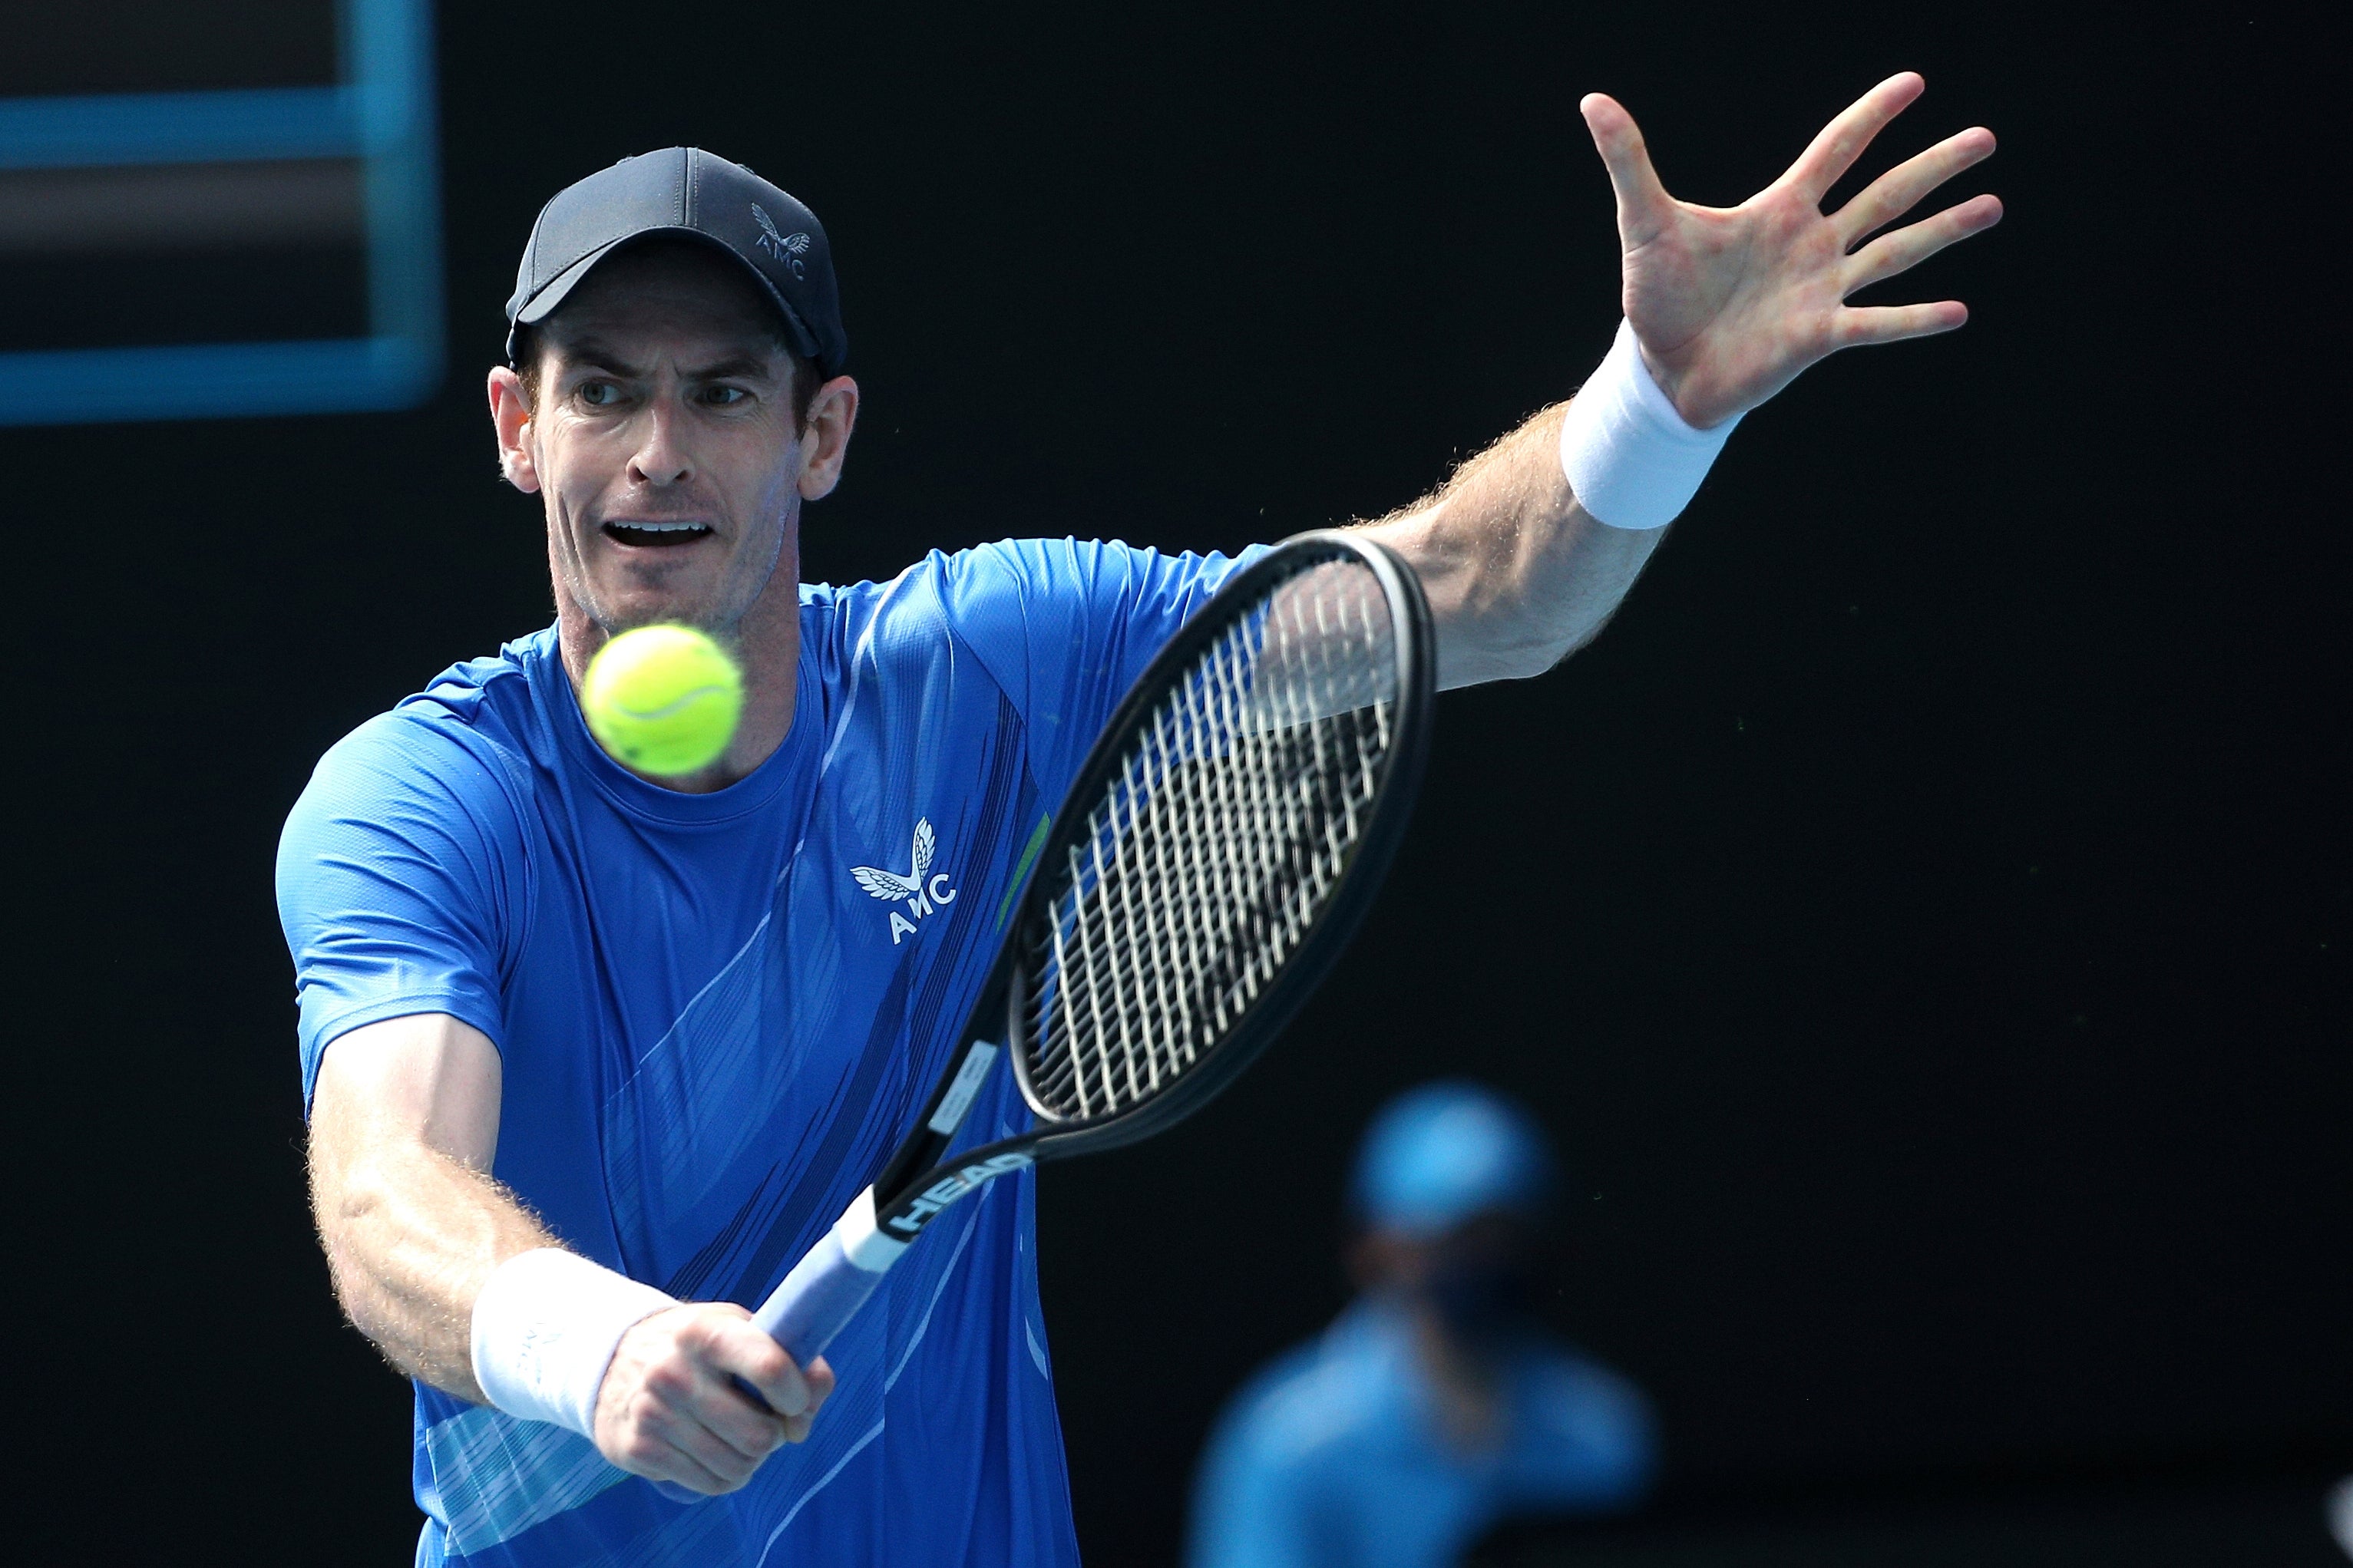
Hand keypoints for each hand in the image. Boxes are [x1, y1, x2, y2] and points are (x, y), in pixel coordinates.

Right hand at [591, 1302, 835, 1495]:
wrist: (610, 1360)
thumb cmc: (697, 1347)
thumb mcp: (740, 1331)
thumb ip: (792, 1360)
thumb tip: (806, 1416)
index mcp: (707, 1332)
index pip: (770, 1368)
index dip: (797, 1395)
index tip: (796, 1401)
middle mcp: (674, 1371)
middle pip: (759, 1435)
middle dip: (775, 1436)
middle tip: (764, 1421)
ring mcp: (652, 1413)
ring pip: (738, 1467)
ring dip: (751, 1459)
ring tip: (738, 1436)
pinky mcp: (637, 1450)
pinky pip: (710, 1485)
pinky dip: (725, 1477)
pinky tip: (713, 1452)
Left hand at [1581, 72, 2000, 428]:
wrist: (1659, 371)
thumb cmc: (1657, 296)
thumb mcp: (1644, 222)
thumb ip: (1628, 161)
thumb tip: (1592, 101)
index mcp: (1780, 209)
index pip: (1836, 150)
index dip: (1872, 116)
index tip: (1914, 82)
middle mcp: (1813, 244)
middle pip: (1885, 194)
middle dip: (1934, 167)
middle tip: (1986, 137)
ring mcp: (1822, 290)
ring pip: (1895, 252)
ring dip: (1944, 230)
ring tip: (1993, 206)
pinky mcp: (1819, 336)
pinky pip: (1875, 323)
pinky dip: (1913, 320)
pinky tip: (1958, 311)